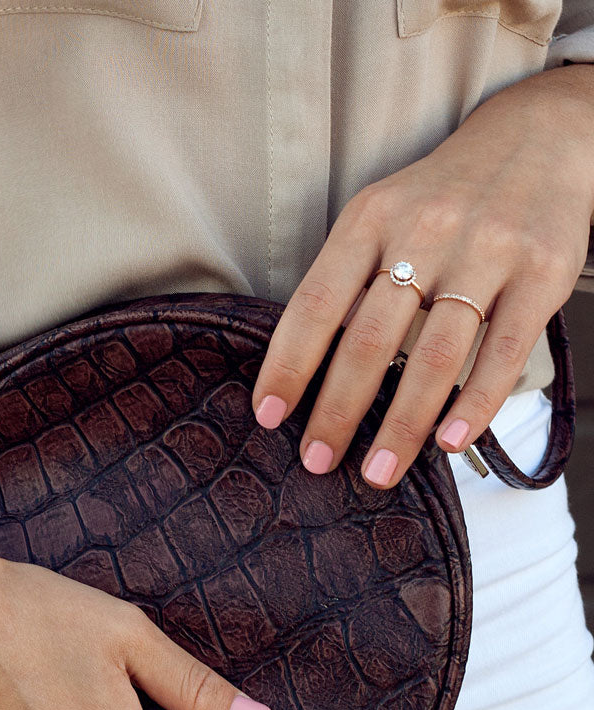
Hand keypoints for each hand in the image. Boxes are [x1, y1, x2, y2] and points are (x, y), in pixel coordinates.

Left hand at [251, 65, 593, 487]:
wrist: (540, 136)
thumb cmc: (439, 196)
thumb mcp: (379, 215)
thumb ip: (346, 279)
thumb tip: (304, 366)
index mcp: (369, 220)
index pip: (315, 304)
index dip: (287, 365)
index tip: (268, 417)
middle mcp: (424, 233)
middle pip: (369, 340)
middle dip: (338, 411)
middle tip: (315, 461)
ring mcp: (486, 253)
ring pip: (434, 357)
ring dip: (401, 426)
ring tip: (377, 472)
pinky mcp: (542, 274)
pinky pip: (502, 353)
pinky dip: (474, 405)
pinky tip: (449, 443)